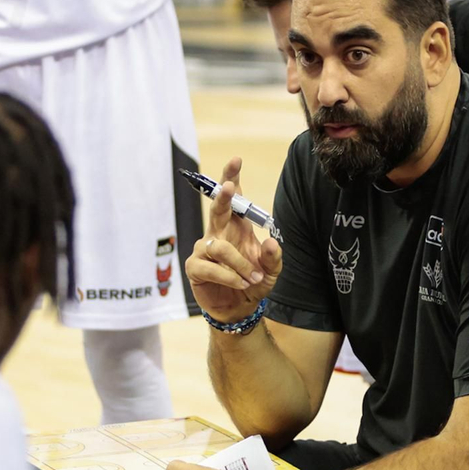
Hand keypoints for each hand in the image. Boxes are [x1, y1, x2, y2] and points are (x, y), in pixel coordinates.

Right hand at [185, 158, 282, 323]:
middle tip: (230, 186)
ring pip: (219, 247)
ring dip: (239, 263)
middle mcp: (218, 233)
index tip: (236, 160)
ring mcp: (204, 249)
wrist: (237, 309)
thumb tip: (270, 241)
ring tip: (252, 278)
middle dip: (223, 196)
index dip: (232, 178)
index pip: (234, 198)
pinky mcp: (195, 267)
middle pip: (216, 208)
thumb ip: (273, 258)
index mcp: (236, 227)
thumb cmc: (252, 283)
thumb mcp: (271, 272)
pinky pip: (211, 267)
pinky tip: (240, 283)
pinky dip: (229, 275)